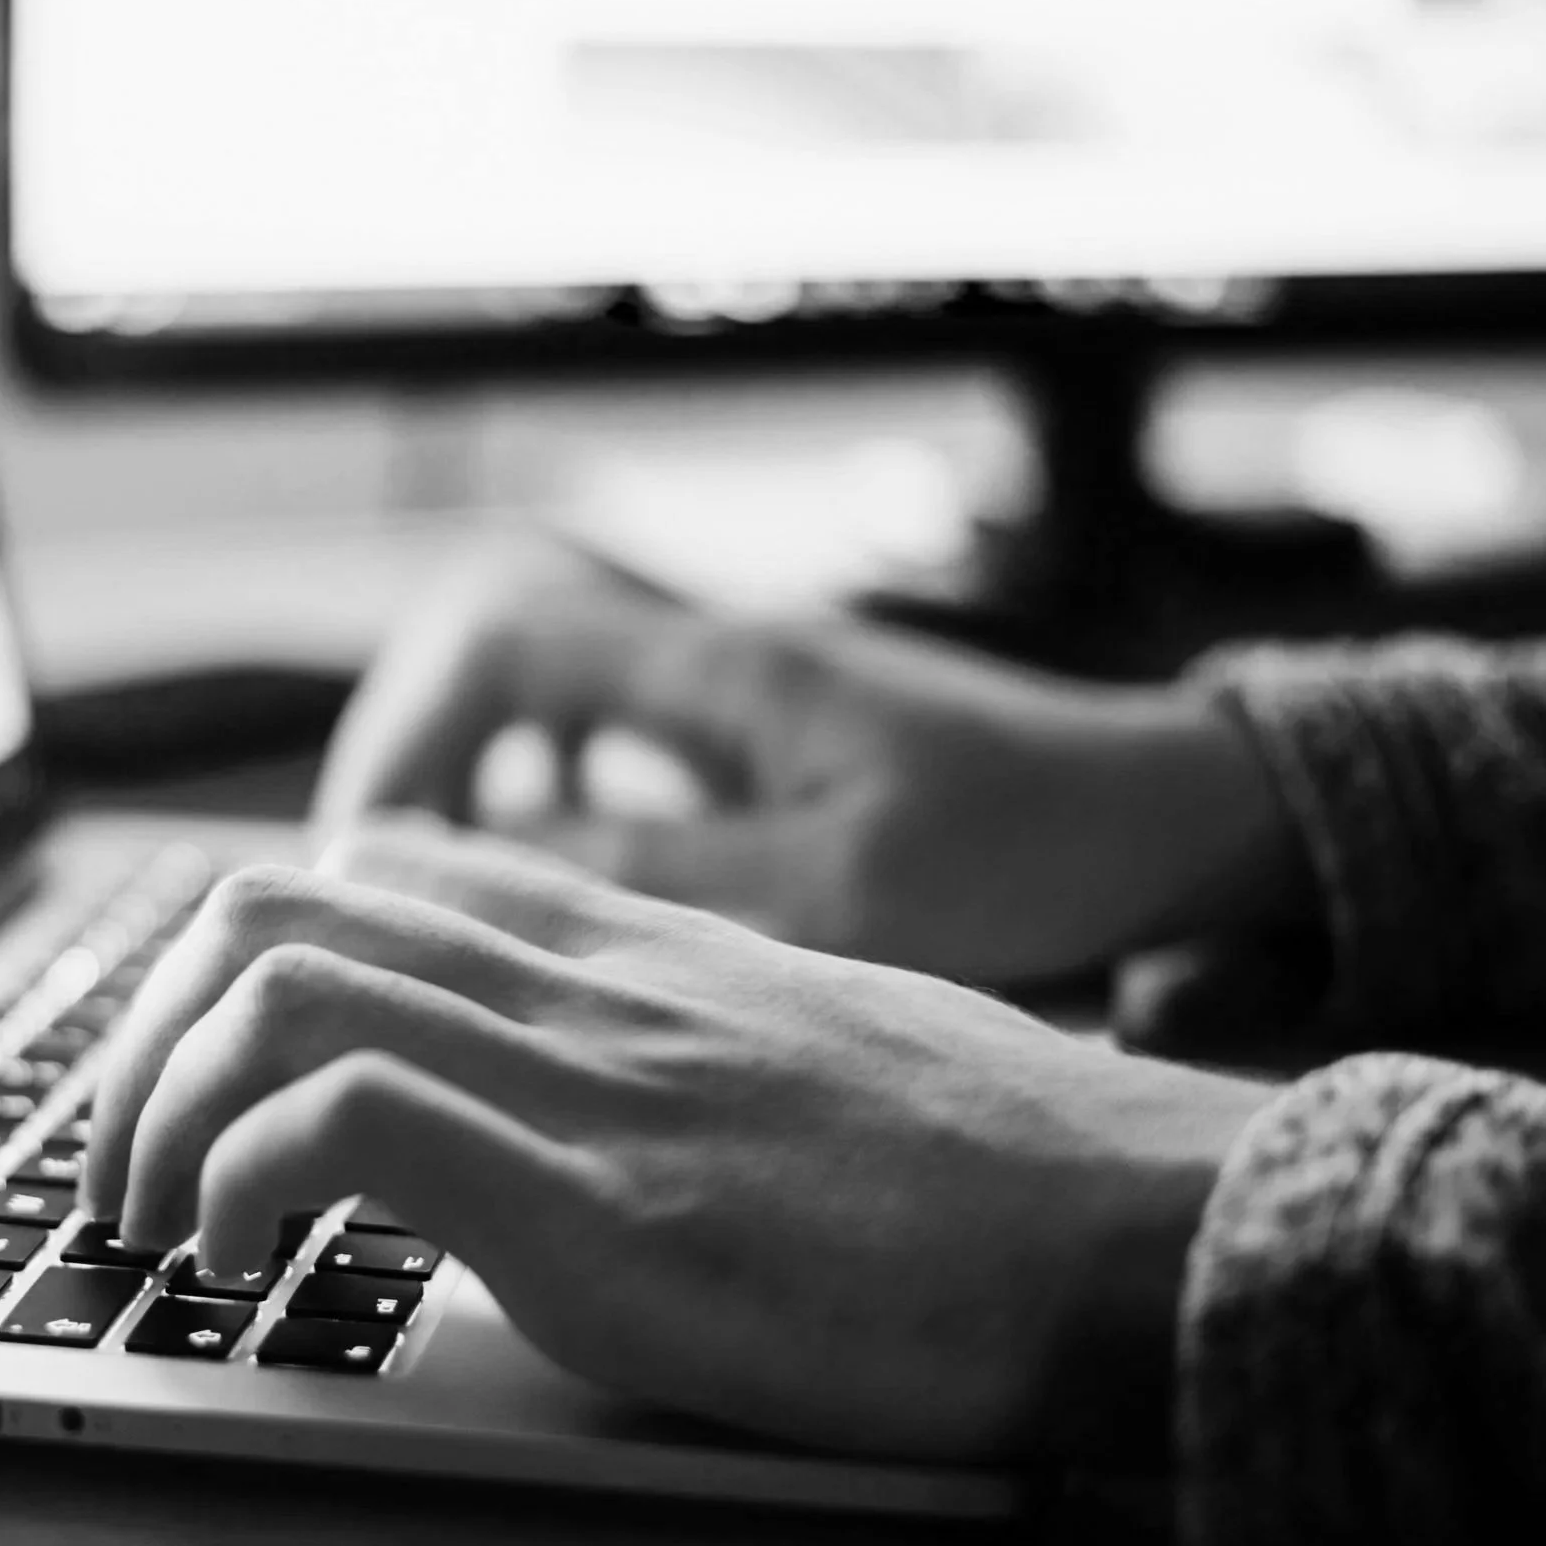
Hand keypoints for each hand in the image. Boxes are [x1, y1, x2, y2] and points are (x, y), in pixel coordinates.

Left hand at [83, 824, 1274, 1463]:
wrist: (1142, 1222)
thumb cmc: (997, 1164)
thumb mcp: (808, 1051)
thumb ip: (676, 1039)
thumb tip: (594, 1095)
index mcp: (632, 945)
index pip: (376, 864)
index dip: (239, 950)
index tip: (198, 1061)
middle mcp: (587, 982)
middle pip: (277, 903)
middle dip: (144, 1031)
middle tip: (123, 1159)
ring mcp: (589, 1082)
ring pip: (277, 986)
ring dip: (158, 1108)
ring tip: (155, 1221)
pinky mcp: (603, 1208)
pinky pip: (346, 1124)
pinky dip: (241, 1182)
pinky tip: (244, 1263)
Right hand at [314, 536, 1311, 987]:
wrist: (1173, 818)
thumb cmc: (1031, 849)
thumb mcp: (835, 889)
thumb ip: (650, 874)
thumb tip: (467, 871)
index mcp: (719, 668)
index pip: (496, 645)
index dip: (408, 739)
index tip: (372, 859)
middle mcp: (713, 657)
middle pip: (494, 656)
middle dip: (418, 759)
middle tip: (381, 887)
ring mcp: (739, 695)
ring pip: (548, 702)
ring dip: (482, 784)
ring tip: (449, 900)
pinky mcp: (767, 743)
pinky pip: (616, 747)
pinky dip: (560, 806)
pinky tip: (571, 892)